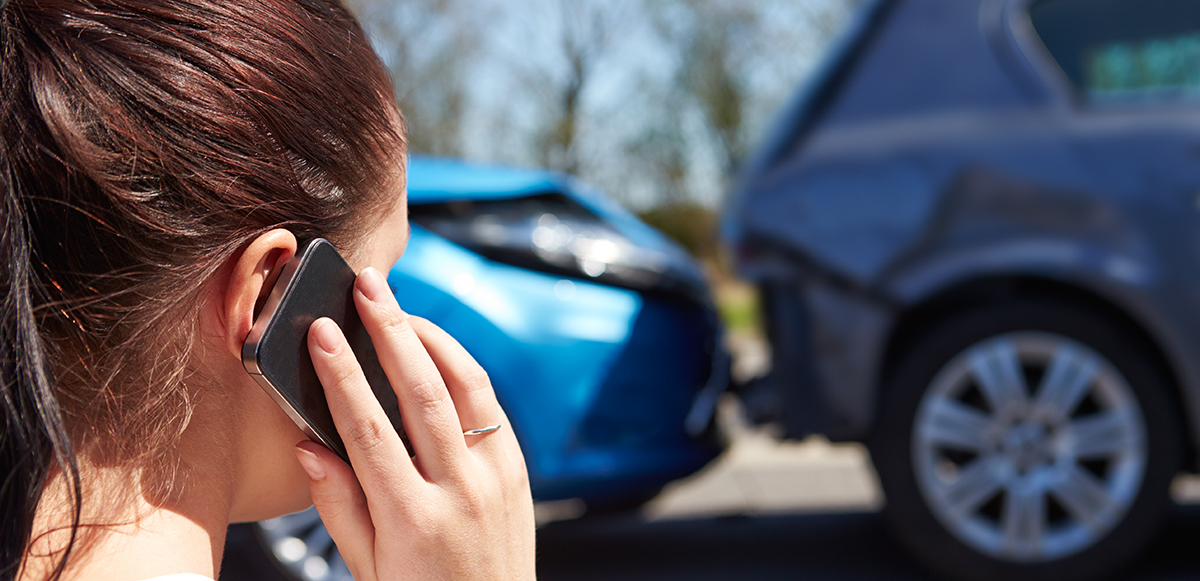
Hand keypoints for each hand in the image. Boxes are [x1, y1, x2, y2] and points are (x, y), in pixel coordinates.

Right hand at [293, 266, 535, 579]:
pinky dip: (462, 369)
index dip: (342, 375)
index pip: (370, 430)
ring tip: (399, 305)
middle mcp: (461, 491)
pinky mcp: (519, 471)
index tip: (322, 332)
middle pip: (423, 391)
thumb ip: (338, 505)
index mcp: (413, 519)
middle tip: (368, 286)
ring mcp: (498, 478)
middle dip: (390, 330)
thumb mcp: (368, 568)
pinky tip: (435, 349)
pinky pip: (490, 406)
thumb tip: (309, 444)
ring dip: (431, 337)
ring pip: (467, 386)